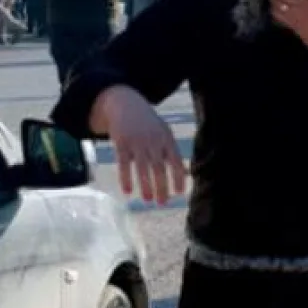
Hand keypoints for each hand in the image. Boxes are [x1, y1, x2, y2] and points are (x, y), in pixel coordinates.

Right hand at [92, 85, 186, 204]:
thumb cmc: (148, 125)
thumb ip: (172, 154)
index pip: (176, 161)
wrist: (125, 105)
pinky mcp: (121, 142)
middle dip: (162, 186)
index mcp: (167, 139)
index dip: (178, 177)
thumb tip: (185, 175)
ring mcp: (137, 141)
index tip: (179, 193)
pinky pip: (123, 163)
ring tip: (148, 200)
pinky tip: (127, 191)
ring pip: (142, 167)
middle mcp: (153, 141)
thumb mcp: (164, 135)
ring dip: (146, 185)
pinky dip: (126, 178)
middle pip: (159, 167)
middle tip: (162, 203)